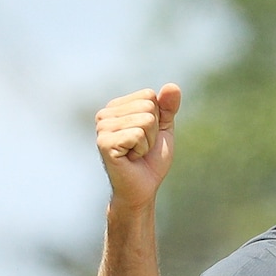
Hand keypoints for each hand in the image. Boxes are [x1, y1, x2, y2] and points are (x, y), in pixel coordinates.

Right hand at [95, 83, 182, 209]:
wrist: (142, 189)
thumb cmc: (150, 160)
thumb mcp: (163, 129)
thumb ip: (167, 107)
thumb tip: (172, 86)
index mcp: (116, 107)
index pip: (149, 95)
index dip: (157, 119)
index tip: (146, 137)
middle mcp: (105, 114)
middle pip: (148, 106)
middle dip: (153, 131)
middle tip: (141, 148)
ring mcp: (102, 128)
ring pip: (145, 121)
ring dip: (148, 142)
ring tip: (135, 154)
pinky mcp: (104, 143)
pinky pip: (137, 135)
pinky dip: (141, 150)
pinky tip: (130, 159)